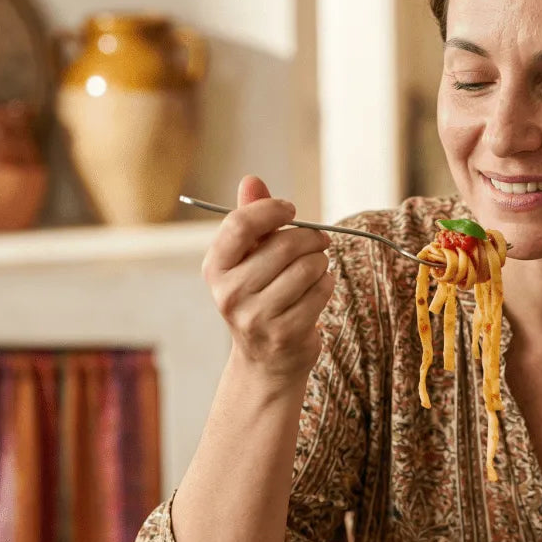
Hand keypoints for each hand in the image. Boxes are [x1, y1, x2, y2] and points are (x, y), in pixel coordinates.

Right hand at [202, 176, 333, 383]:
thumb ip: (251, 219)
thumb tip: (251, 179)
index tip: (291, 210)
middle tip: (320, 241)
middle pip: (283, 245)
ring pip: (307, 267)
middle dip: (310, 238)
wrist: (266, 361)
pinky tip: (318, 289)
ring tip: (316, 268)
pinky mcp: (285, 333)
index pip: (240, 224)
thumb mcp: (249, 260)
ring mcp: (256, 316)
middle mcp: (229, 293)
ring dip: (321, 262)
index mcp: (215, 268)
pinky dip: (327, 284)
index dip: (271, 210)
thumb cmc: (260, 298)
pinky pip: (320, 291)